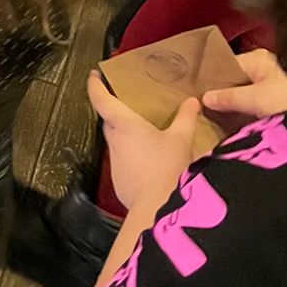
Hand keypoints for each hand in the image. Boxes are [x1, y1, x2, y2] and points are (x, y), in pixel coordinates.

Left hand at [87, 70, 200, 213]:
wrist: (157, 211)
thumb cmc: (167, 169)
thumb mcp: (181, 140)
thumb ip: (186, 118)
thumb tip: (192, 101)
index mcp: (124, 124)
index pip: (100, 98)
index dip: (95, 85)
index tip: (94, 75)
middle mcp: (114, 140)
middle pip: (108, 120)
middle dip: (115, 110)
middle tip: (128, 103)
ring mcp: (114, 162)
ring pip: (116, 141)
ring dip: (125, 135)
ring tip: (144, 132)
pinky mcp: (119, 181)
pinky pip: (123, 161)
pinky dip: (132, 156)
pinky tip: (149, 161)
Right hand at [202, 48, 286, 120]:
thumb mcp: (254, 99)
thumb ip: (228, 98)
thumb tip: (205, 97)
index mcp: (258, 59)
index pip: (227, 65)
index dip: (212, 78)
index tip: (197, 90)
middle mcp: (266, 68)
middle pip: (237, 80)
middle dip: (222, 93)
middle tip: (204, 105)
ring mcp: (274, 84)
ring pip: (246, 92)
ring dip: (235, 104)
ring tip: (216, 115)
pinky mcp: (281, 101)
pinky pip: (256, 103)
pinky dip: (247, 111)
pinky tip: (236, 121)